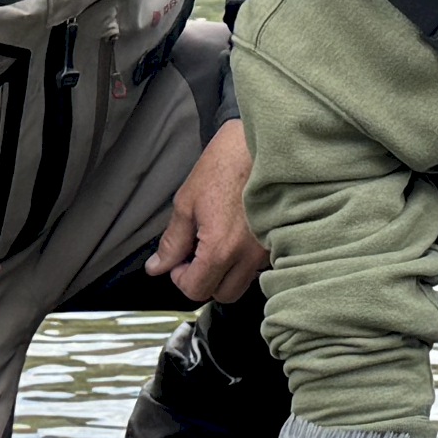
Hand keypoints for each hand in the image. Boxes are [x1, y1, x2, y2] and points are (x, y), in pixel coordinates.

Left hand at [144, 120, 268, 303]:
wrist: (265, 143)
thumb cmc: (227, 163)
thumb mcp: (187, 200)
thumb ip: (172, 240)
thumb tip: (158, 266)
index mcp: (220, 248)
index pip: (195, 290)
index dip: (179, 277)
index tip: (179, 259)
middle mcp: (248, 256)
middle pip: (222, 295)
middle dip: (204, 281)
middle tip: (196, 255)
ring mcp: (268, 250)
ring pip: (244, 284)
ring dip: (226, 273)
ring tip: (218, 244)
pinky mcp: (280, 240)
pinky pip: (260, 267)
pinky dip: (245, 262)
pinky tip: (238, 238)